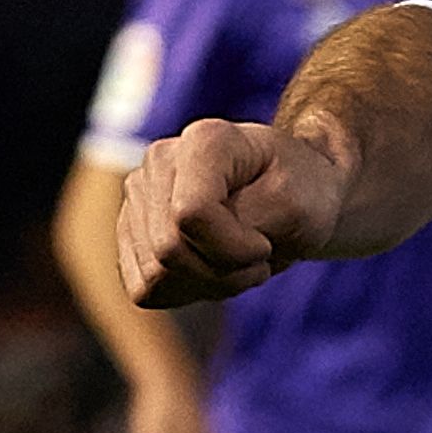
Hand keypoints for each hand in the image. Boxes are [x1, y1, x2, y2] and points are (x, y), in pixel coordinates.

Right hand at [122, 116, 348, 305]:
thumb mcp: (298, 205)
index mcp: (203, 141)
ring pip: (155, 277)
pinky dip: (187, 291)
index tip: (266, 245)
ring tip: (240, 262)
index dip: (234, 249)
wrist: (295, 195)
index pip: (190, 215)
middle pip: (169, 252)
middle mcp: (158, 162)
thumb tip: (188, 233)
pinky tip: (214, 269)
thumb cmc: (301, 193)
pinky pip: (144, 289)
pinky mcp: (130, 232)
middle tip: (260, 259)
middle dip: (225, 272)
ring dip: (210, 284)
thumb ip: (248, 218)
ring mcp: (138, 197)